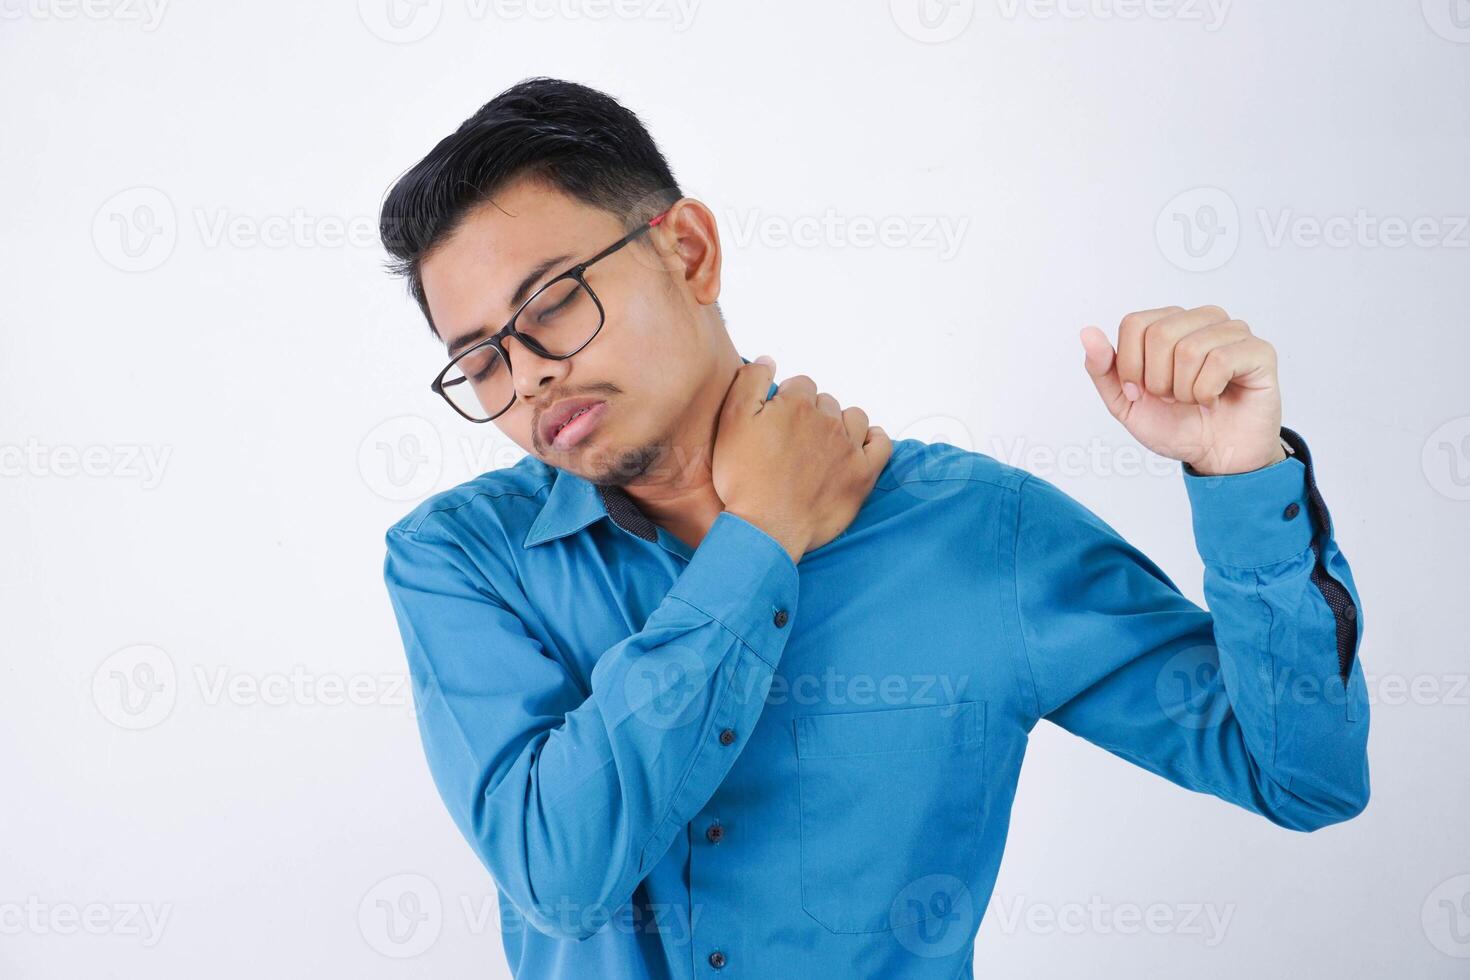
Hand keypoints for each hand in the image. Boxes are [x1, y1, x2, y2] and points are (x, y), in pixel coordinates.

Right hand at [712, 356, 891, 561]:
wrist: (765, 528)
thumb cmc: (745, 480)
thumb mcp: (731, 423)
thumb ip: (749, 383)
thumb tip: (769, 360)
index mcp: (796, 404)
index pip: (800, 385)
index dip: (786, 402)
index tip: (775, 425)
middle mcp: (827, 421)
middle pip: (825, 402)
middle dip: (811, 414)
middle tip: (792, 442)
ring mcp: (849, 448)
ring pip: (853, 418)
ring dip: (840, 424)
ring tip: (821, 446)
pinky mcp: (863, 474)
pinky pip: (881, 444)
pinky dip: (873, 440)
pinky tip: (860, 446)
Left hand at [1080, 305, 1288, 476]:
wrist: (1215, 457)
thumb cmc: (1176, 425)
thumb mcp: (1126, 402)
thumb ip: (1103, 368)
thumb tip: (1087, 333)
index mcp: (1168, 324)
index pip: (1134, 323)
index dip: (1131, 366)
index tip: (1142, 391)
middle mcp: (1201, 320)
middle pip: (1160, 334)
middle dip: (1158, 380)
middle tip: (1173, 398)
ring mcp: (1233, 332)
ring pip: (1189, 348)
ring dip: (1184, 389)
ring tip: (1195, 399)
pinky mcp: (1258, 351)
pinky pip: (1221, 360)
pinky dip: (1208, 391)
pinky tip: (1214, 400)